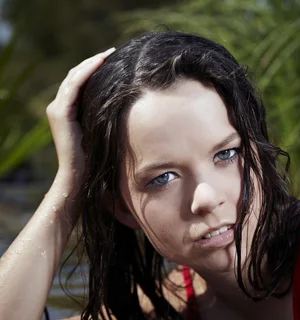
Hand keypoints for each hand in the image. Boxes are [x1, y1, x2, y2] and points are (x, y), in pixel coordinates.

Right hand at [46, 47, 114, 185]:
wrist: (80, 176)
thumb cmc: (96, 158)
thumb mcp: (103, 131)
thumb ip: (107, 116)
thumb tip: (130, 105)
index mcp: (69, 109)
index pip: (80, 81)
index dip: (95, 68)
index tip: (115, 59)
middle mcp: (59, 106)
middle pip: (76, 75)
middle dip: (95, 61)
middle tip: (114, 51)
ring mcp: (57, 109)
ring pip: (74, 77)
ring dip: (91, 63)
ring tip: (109, 54)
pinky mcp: (60, 113)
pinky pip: (73, 86)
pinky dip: (86, 72)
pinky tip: (100, 64)